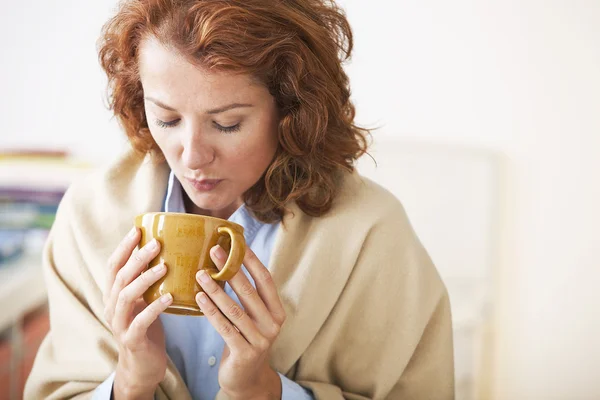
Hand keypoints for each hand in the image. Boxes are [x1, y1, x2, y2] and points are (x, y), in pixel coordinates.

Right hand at [104, 227, 172, 398]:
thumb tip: (166, 249)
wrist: (143, 365)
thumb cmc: (147, 326)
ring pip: (126, 296)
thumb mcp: (144, 299)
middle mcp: (112, 307)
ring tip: (165, 267)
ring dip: (145, 279)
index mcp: (114, 294)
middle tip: (157, 244)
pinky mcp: (131, 340)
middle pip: (120, 277)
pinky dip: (155, 308)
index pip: (113, 265)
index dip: (124, 247)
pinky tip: (170, 297)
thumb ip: (147, 279)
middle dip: (137, 258)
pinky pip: (140, 321)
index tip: (138, 229)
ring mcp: (119, 324)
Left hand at [195, 246, 285, 398]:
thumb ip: (247, 297)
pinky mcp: (245, 352)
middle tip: (213, 250)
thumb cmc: (246, 340)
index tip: (237, 242)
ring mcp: (260, 339)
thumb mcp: (253, 318)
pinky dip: (211, 311)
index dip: (251, 260)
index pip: (265, 280)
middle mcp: (273, 324)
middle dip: (230, 269)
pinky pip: (225, 326)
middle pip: (249, 291)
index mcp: (277, 311)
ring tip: (200, 273)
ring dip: (215, 289)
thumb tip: (226, 262)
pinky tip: (199, 298)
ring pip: (235, 308)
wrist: (247, 379)